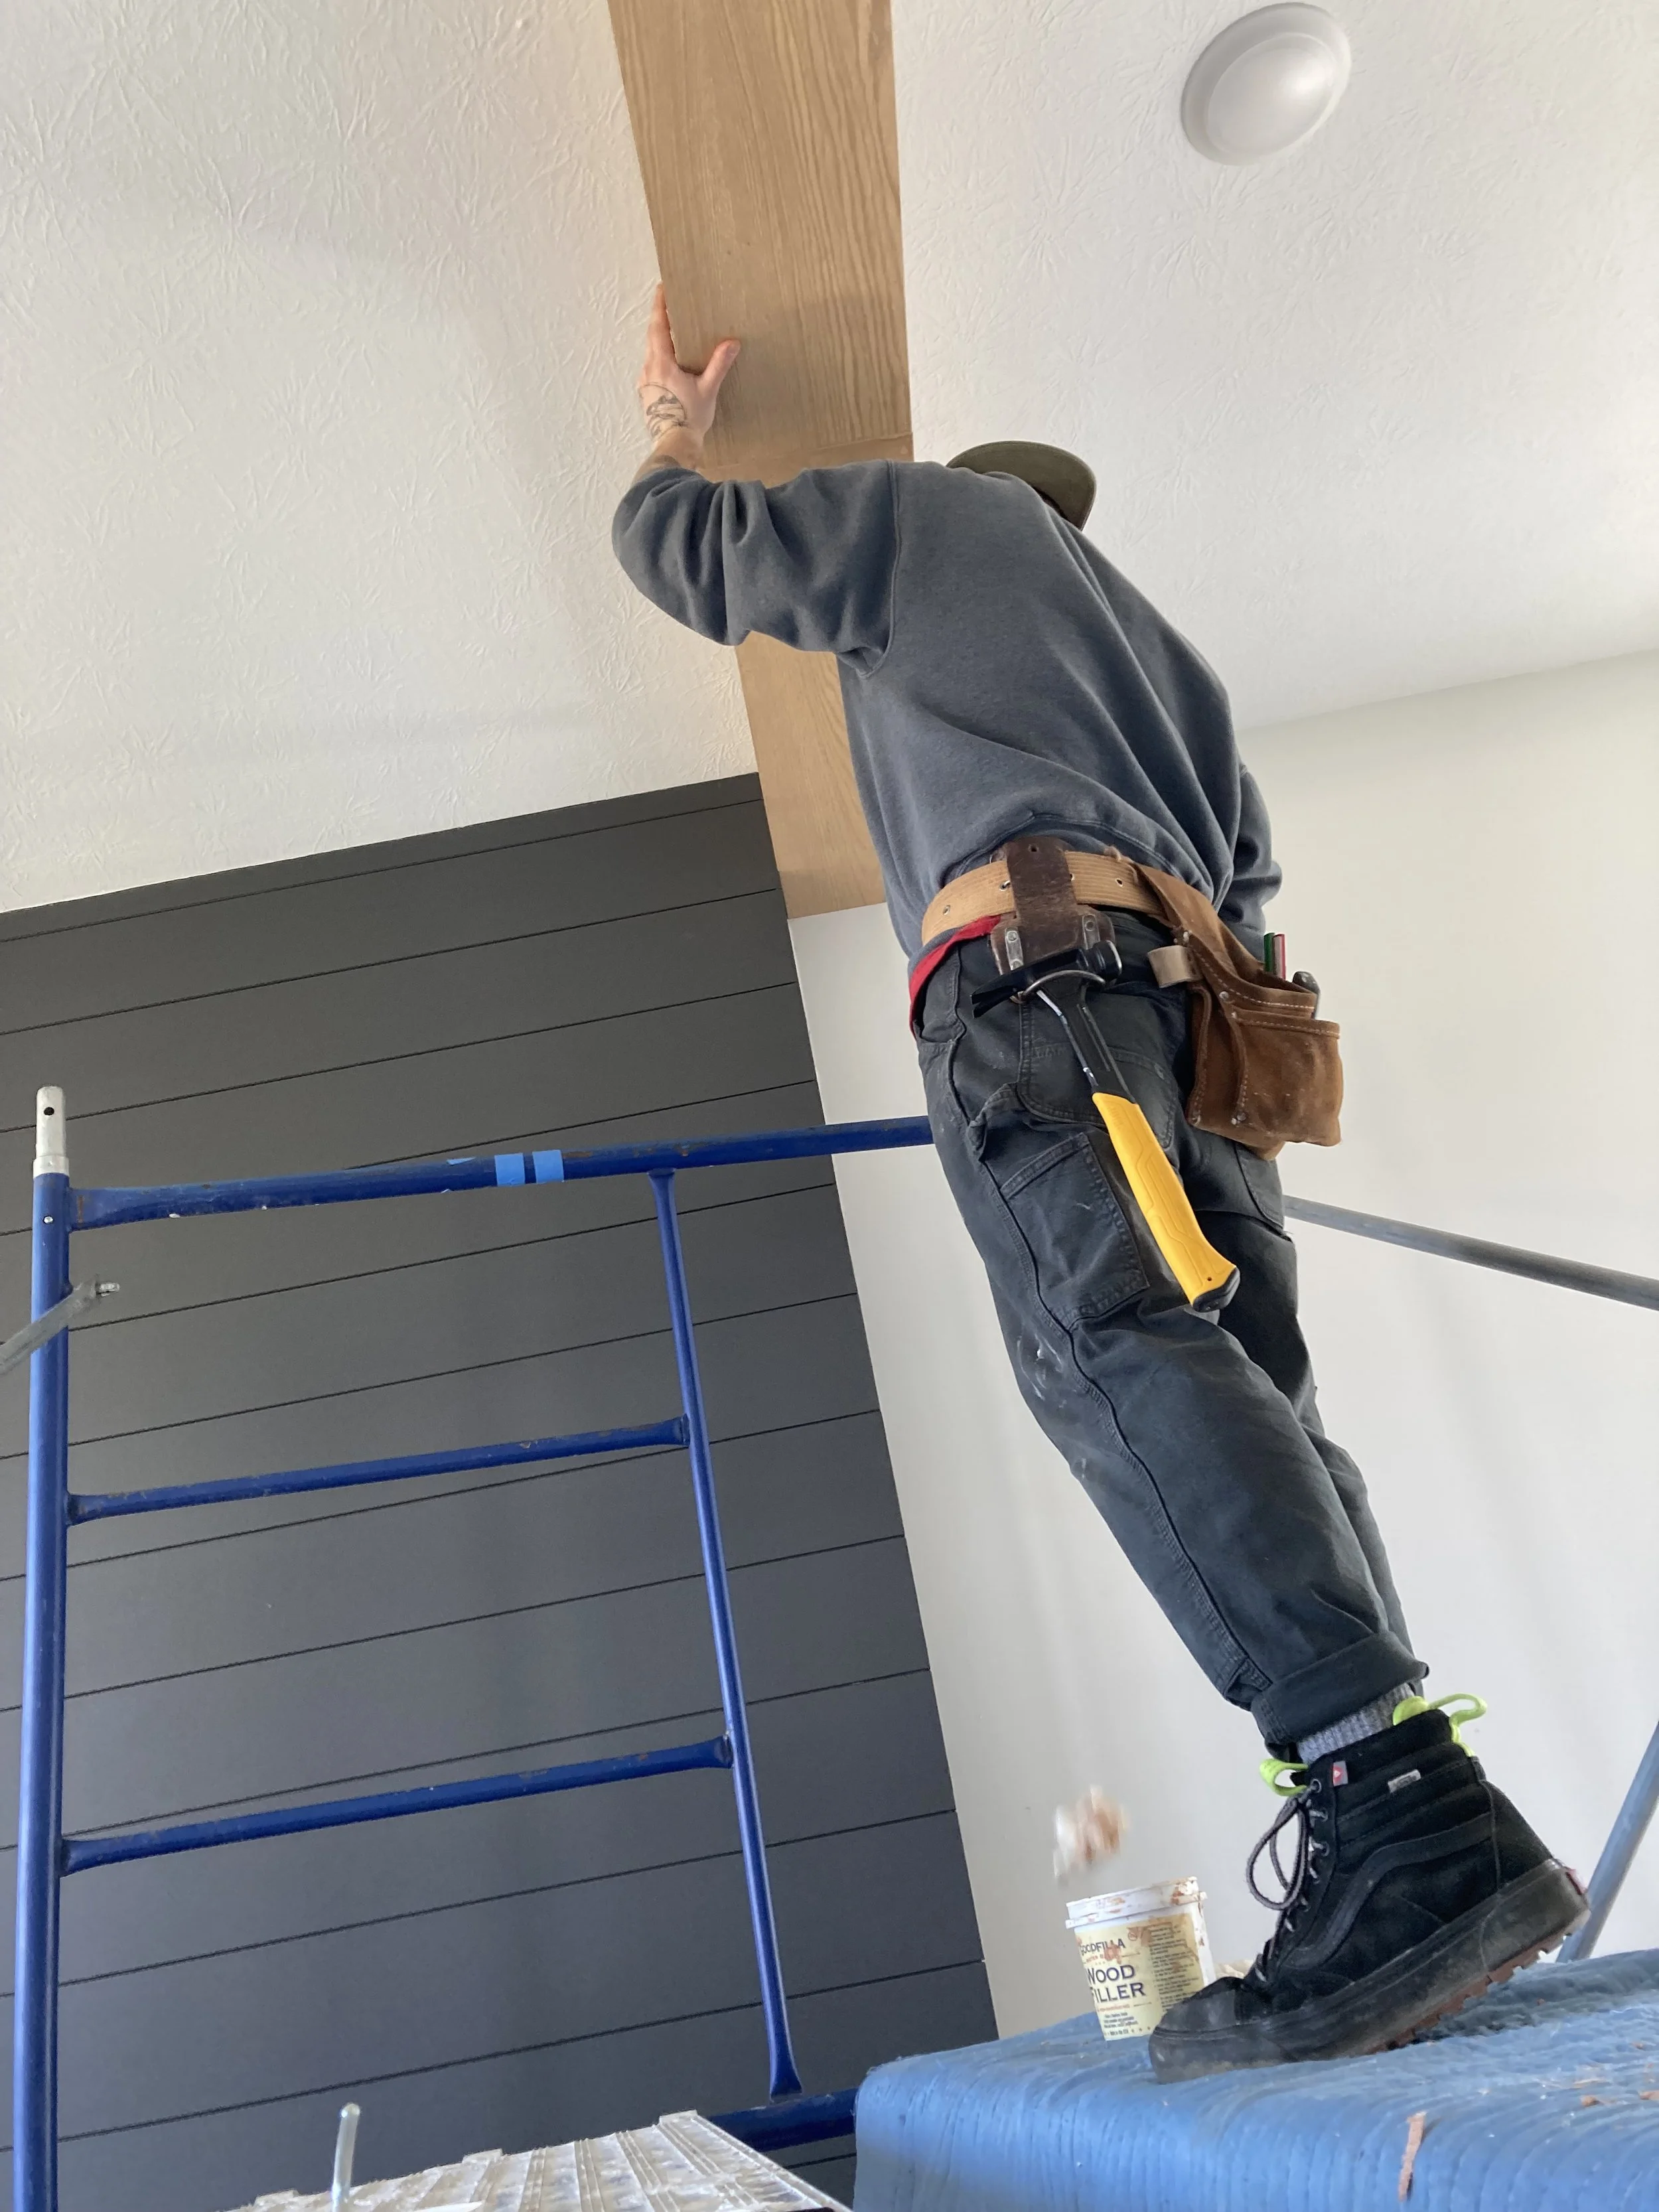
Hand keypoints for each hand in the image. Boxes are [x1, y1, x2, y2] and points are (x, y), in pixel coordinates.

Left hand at [636, 283, 739, 454]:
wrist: (674, 445)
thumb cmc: (689, 418)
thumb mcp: (707, 389)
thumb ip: (718, 364)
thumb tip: (731, 343)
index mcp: (661, 363)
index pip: (657, 326)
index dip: (660, 306)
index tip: (661, 288)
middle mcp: (648, 369)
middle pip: (652, 337)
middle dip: (660, 321)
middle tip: (669, 306)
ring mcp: (645, 383)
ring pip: (651, 354)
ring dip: (660, 341)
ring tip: (673, 334)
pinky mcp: (646, 395)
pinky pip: (652, 369)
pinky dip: (660, 359)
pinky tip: (671, 363)